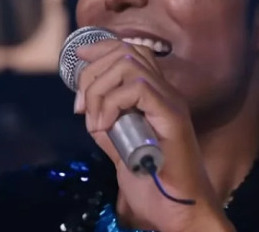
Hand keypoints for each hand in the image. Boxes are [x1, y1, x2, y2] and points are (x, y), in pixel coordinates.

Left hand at [75, 39, 234, 231]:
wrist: (178, 210)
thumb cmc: (153, 183)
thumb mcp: (119, 148)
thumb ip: (107, 125)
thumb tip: (86, 109)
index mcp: (156, 96)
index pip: (131, 51)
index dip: (102, 48)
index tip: (79, 57)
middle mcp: (166, 92)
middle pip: (125, 52)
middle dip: (92, 72)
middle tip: (81, 106)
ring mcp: (171, 101)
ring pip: (129, 64)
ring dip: (100, 89)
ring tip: (94, 120)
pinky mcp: (171, 115)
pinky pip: (137, 88)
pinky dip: (111, 103)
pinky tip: (105, 126)